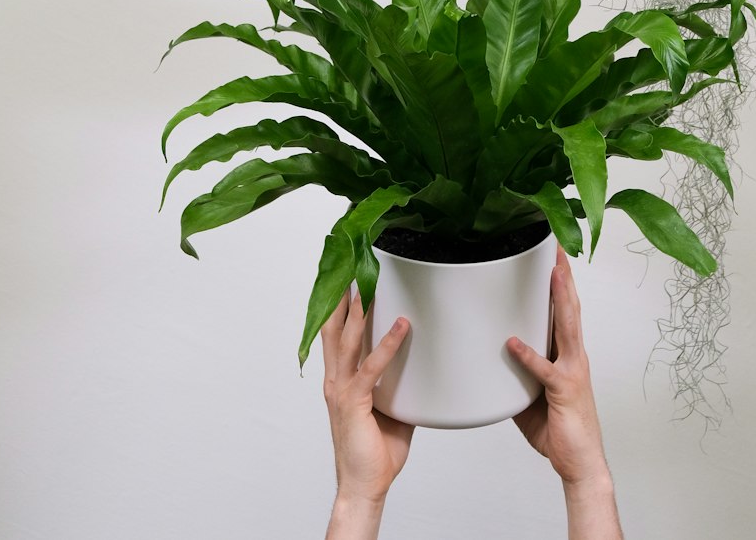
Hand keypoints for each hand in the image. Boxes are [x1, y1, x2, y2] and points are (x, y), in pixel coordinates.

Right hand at [321, 293, 413, 516]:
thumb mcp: (390, 409)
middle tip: (350, 269)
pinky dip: (386, 345)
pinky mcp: (354, 403)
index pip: (335, 335)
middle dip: (340, 299)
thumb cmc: (376, 451)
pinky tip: (400, 327)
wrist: (366, 485)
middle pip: (334, 330)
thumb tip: (421, 369)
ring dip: (358, 312)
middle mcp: (336, 381)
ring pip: (347, 341)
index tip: (345, 280)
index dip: (338, 308)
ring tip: (368, 285)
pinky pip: (371, 368)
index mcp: (341, 380)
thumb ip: (399, 385)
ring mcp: (342, 391)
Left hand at [508, 246, 608, 487]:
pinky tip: (514, 342)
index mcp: (567, 354)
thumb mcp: (531, 393)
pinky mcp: (564, 391)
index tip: (553, 255)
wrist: (580, 464)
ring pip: (567, 326)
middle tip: (556, 246)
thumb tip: (494, 355)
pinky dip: (529, 355)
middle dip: (563, 275)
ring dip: (560, 298)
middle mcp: (574, 357)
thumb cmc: (559, 429)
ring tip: (554, 272)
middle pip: (570, 307)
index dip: (560, 281)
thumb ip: (518, 370)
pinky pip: (544, 370)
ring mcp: (572, 372)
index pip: (565, 309)